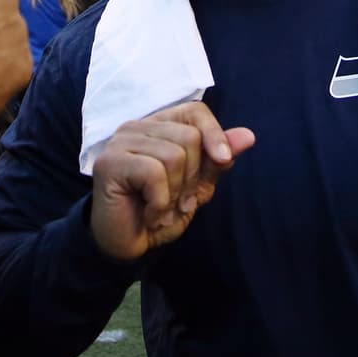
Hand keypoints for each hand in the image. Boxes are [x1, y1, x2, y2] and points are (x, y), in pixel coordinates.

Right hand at [90, 102, 253, 260]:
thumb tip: (248, 136)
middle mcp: (136, 127)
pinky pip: (154, 173)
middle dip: (192, 177)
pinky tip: (149, 213)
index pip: (194, 111)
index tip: (224, 161)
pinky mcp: (110, 163)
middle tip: (176, 201)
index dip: (214, 133)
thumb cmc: (159, 212)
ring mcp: (120, 143)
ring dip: (175, 194)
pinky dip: (160, 202)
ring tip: (161, 209)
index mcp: (158, 126)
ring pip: (173, 156)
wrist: (127, 245)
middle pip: (188, 137)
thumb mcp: (197, 187)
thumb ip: (217, 160)